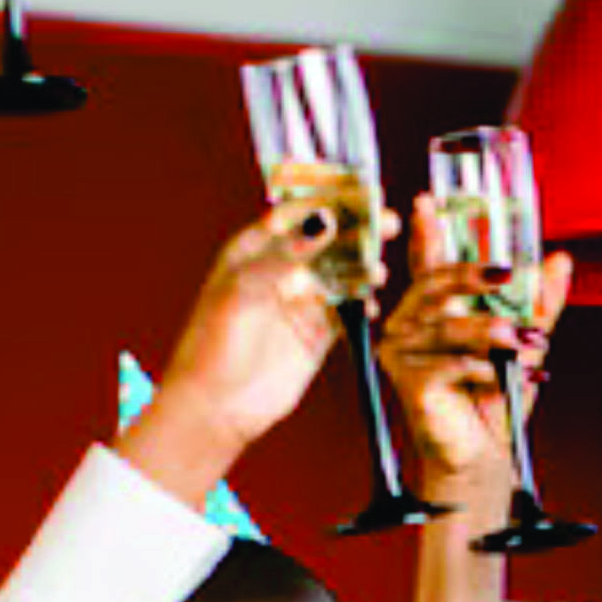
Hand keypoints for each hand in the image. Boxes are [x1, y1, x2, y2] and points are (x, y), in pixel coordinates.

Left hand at [136, 202, 382, 480]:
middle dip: (357, 231)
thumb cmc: (214, 343)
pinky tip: (372, 304)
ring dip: (363, 268)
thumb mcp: (246, 288)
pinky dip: (363, 304)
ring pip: (341, 274)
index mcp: (254, 250)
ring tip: (379, 270)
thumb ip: (287, 254)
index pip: (297, 214)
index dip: (329, 202)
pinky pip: (348, 310)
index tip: (360, 195)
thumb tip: (325, 221)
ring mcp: (300, 302)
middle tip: (386, 223)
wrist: (217, 405)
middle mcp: (281, 271)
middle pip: (327, 241)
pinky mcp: (317, 333)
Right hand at [379, 194, 570, 492]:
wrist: (482, 456)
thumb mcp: (525, 344)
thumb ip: (539, 304)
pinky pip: (450, 364)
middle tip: (508, 274)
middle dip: (472, 274)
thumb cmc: (493, 401)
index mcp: (431, 310)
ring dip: (493, 333)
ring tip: (527, 345)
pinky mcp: (408, 383)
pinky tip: (510, 380)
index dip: (427, 232)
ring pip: (448, 326)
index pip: (428, 262)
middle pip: (434, 284)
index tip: (429, 202)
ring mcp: (402, 353)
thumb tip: (559, 261)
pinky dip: (487, 371)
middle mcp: (408, 325)